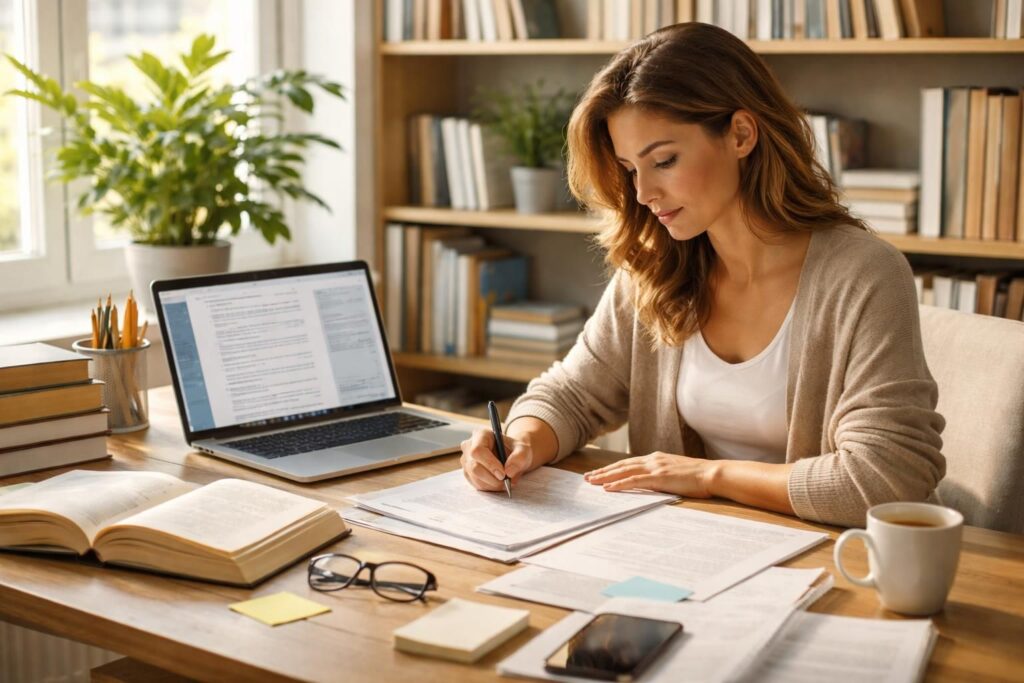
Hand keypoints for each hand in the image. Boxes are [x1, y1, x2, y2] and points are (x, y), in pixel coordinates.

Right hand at [460, 427, 536, 491]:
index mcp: (481, 435)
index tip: (503, 474)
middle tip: (507, 482)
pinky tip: (499, 482)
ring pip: (475, 478)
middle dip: (492, 479)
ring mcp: (466, 460)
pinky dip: (489, 487)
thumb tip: (508, 472)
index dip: (489, 464)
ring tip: (506, 482)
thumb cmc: (517, 450)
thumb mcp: (524, 450)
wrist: (513, 457)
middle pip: (474, 467)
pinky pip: (476, 484)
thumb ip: (519, 457)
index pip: (478, 450)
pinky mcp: (468, 472)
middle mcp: (469, 446)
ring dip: (492, 485)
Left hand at [583, 452, 716, 497]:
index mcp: (657, 459)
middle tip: (588, 477)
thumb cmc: (699, 477)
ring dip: (606, 477)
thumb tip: (653, 483)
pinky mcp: (659, 477)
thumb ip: (663, 475)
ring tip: (592, 482)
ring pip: (624, 471)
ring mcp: (655, 467)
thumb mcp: (676, 473)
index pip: (629, 463)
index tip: (599, 472)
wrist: (713, 474)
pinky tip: (608, 488)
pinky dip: (619, 484)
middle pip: (622, 465)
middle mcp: (653, 460)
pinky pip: (634, 481)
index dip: (613, 468)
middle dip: (604, 471)